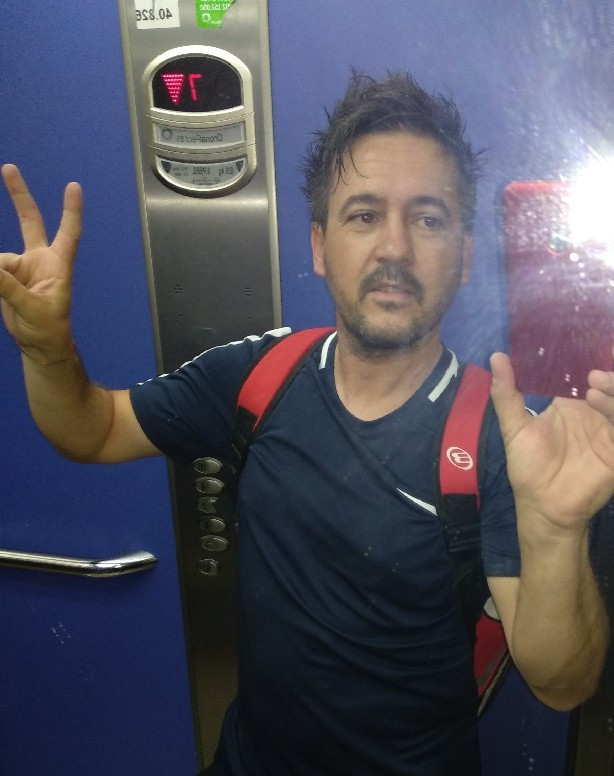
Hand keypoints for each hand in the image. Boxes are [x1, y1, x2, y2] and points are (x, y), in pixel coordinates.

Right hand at [0, 164, 81, 362]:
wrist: (38, 344)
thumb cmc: (49, 328)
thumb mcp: (32, 308)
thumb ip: (9, 287)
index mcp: (58, 265)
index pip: (68, 233)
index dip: (71, 211)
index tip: (74, 186)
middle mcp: (40, 260)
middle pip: (30, 221)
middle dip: (19, 195)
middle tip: (9, 168)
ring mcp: (21, 267)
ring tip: (8, 292)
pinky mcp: (5, 277)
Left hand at [490, 351, 613, 531]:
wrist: (542, 506)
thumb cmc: (528, 467)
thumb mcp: (514, 427)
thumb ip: (506, 393)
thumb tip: (496, 356)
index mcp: (572, 403)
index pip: (586, 373)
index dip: (589, 356)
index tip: (585, 341)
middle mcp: (594, 412)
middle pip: (610, 384)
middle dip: (608, 372)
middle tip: (593, 372)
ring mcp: (609, 430)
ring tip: (594, 385)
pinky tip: (600, 402)